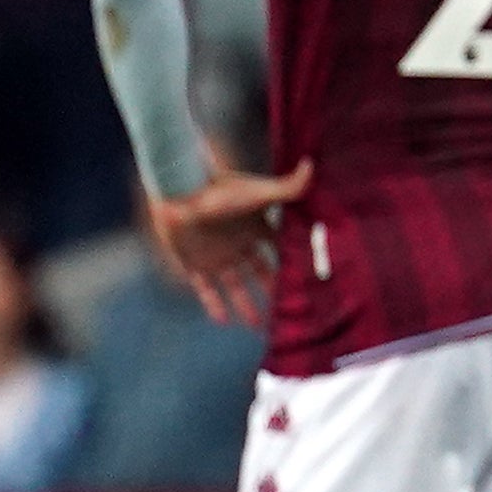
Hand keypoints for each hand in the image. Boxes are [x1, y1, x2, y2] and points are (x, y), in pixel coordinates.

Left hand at [148, 158, 312, 328]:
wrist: (179, 191)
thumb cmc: (219, 189)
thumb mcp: (258, 193)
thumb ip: (287, 187)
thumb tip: (312, 165)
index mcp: (254, 227)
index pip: (277, 250)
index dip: (289, 265)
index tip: (305, 283)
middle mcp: (237, 244)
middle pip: (258, 273)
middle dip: (271, 292)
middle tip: (285, 312)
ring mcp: (215, 255)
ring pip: (234, 286)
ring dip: (244, 305)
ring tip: (256, 326)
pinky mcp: (194, 263)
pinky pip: (205, 289)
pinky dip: (212, 305)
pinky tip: (223, 322)